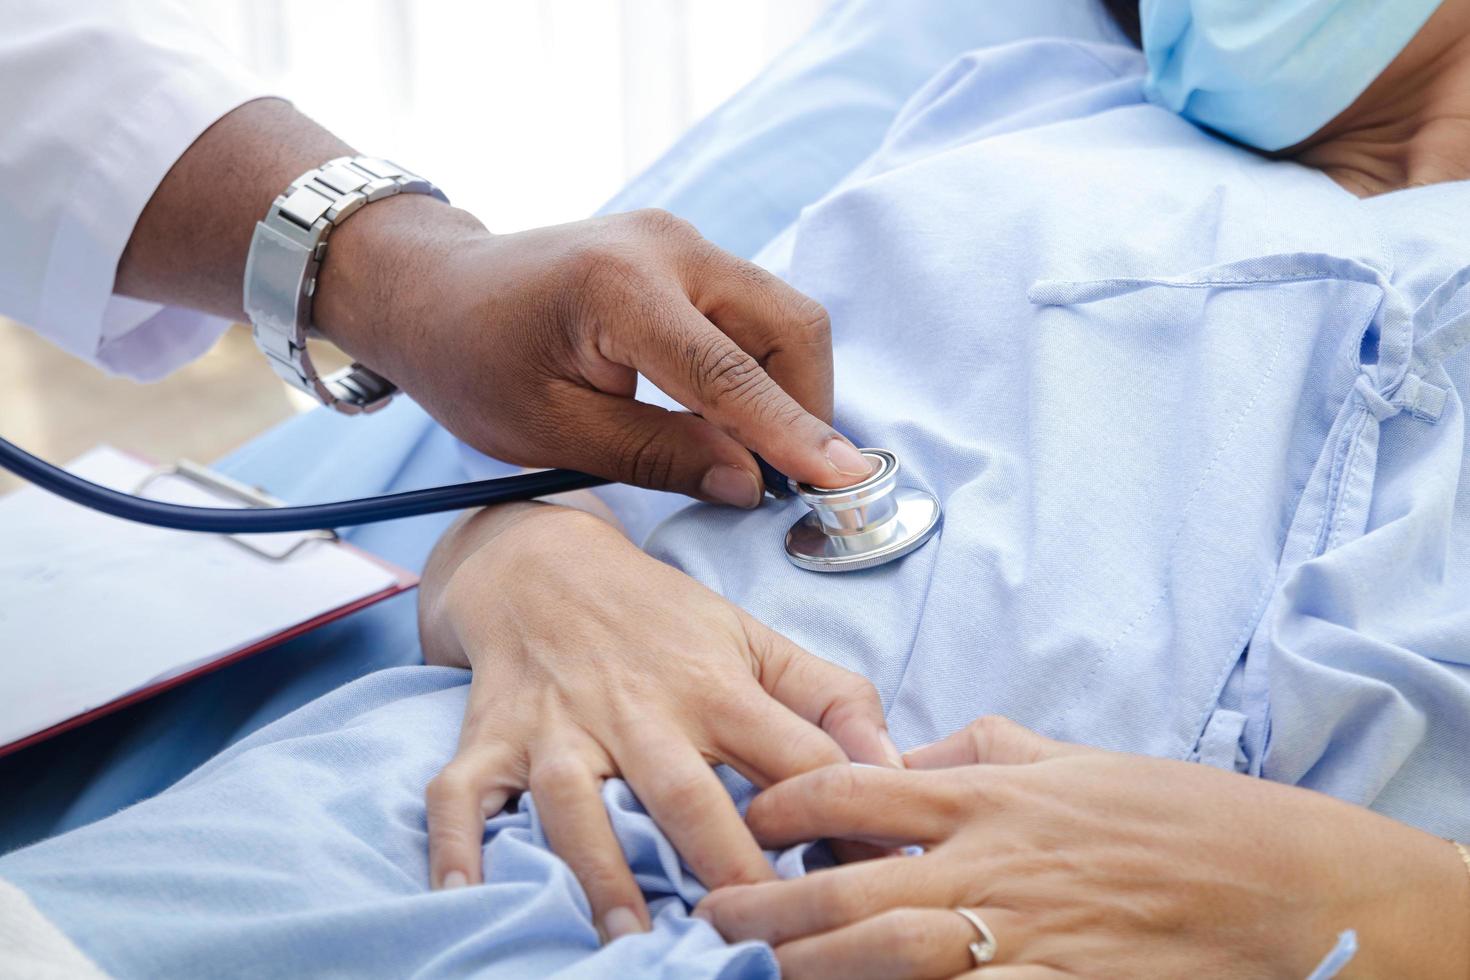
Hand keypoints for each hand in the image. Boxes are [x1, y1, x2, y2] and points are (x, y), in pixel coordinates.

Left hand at [315, 197, 872, 504]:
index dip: (793, 433)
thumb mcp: (551, 432)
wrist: (433, 292)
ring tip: (764, 456)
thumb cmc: (472, 365)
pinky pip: (755, 309)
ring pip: (783, 315)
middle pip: (789, 324)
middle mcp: (668, 246)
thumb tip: (750, 484)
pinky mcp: (685, 252)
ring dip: (790, 388)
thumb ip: (657, 455)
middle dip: (806, 407)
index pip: (731, 373)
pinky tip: (739, 417)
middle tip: (794, 482)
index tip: (846, 480)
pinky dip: (764, 366)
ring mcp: (681, 240)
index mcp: (621, 289)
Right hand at [419, 504, 902, 940]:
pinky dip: (456, 843)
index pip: (788, 755)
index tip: (868, 884)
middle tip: (755, 938)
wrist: (543, 563)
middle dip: (722, 864)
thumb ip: (832, 699)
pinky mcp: (489, 735)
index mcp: (715, 684)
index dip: (833, 817)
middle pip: (683, 790)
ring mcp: (556, 724)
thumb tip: (899, 769)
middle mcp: (637, 707)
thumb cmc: (662, 618)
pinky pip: (462, 793)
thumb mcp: (755, 639)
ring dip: (599, 871)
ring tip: (630, 944)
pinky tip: (462, 895)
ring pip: (575, 801)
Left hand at [696, 717, 1469, 978]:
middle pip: (850, 883)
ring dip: (814, 966)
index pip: (857, 787)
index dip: (787, 802)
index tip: (746, 818)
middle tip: (710, 917)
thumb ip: (988, 749)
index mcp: (990, 795)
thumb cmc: (1184, 815)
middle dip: (768, 903)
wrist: (1290, 887)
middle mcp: (991, 861)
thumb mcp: (1078, 758)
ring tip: (755, 973)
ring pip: (888, 952)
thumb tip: (917, 750)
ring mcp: (1021, 932)